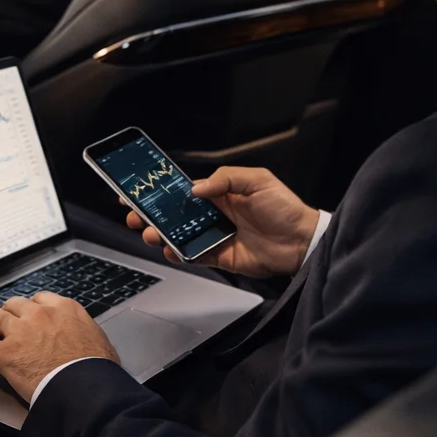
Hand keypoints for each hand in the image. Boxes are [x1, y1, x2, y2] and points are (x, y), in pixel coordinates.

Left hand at [0, 292, 118, 402]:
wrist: (85, 386)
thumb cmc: (96, 369)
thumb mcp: (99, 341)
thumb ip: (86, 333)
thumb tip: (87, 341)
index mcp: (64, 308)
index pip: (39, 299)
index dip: (30, 308)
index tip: (27, 316)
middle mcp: (40, 314)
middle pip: (14, 305)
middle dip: (7, 314)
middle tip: (2, 324)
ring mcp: (20, 331)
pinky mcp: (4, 353)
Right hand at [126, 166, 318, 277]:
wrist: (302, 242)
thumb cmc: (284, 208)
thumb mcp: (257, 180)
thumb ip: (225, 179)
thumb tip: (196, 189)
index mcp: (220, 193)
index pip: (183, 191)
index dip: (161, 191)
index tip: (139, 190)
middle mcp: (214, 214)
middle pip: (175, 215)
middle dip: (152, 215)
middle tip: (135, 215)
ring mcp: (215, 236)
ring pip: (180, 236)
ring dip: (161, 235)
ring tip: (150, 233)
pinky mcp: (220, 257)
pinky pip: (194, 256)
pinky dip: (180, 254)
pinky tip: (170, 250)